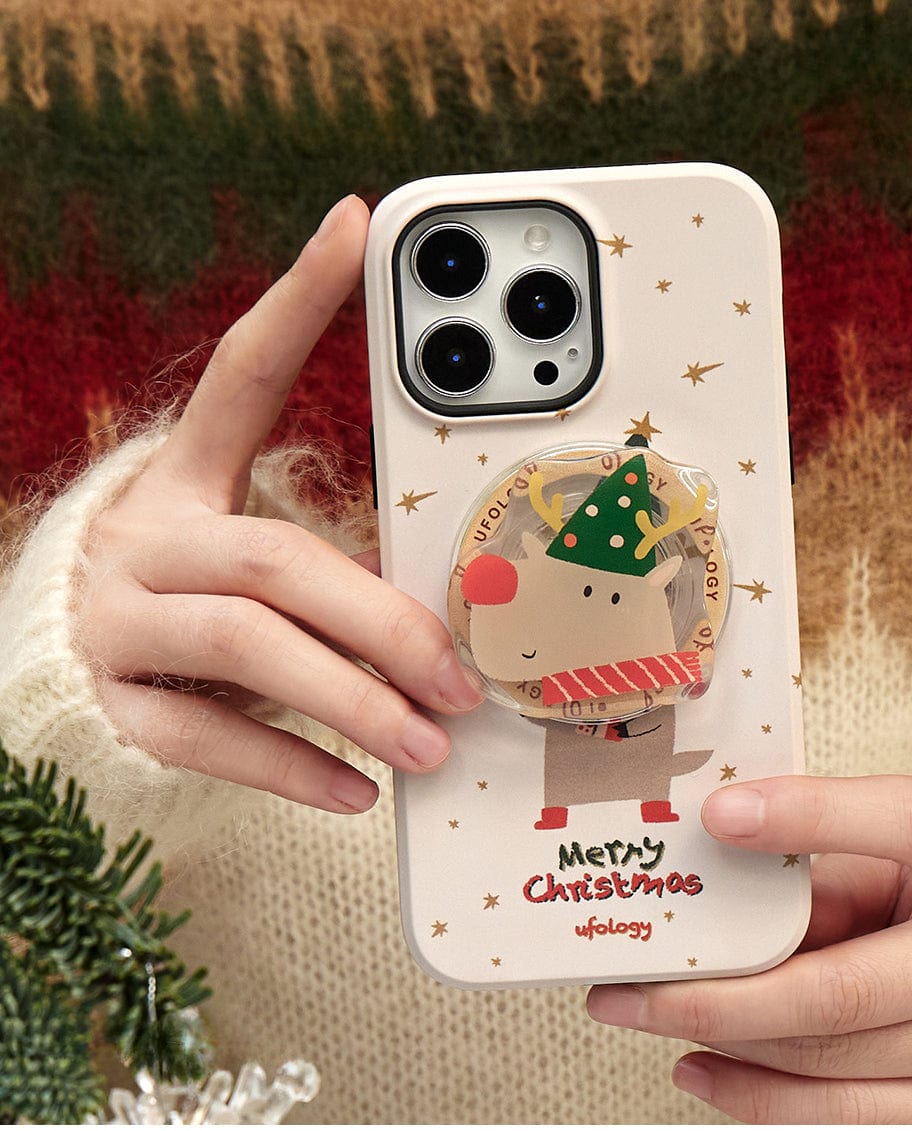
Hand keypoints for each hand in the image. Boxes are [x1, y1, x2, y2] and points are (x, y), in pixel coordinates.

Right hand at [75, 195, 481, 813]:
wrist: (64, 664)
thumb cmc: (193, 597)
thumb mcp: (253, 557)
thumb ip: (335, 566)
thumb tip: (453, 609)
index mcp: (187, 477)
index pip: (241, 375)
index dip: (298, 299)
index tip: (357, 227)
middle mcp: (146, 537)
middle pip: (276, 560)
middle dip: (382, 622)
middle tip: (462, 676)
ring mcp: (117, 621)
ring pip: (242, 648)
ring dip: (351, 702)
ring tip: (430, 741)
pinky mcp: (111, 702)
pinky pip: (202, 737)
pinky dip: (288, 765)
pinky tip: (355, 789)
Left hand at [586, 774, 911, 1122]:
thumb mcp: (902, 837)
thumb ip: (821, 856)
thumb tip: (709, 874)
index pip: (909, 823)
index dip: (811, 816)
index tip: (717, 815)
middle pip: (846, 988)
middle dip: (718, 993)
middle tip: (627, 982)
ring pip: (834, 1059)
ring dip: (722, 1040)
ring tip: (641, 1013)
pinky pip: (850, 1117)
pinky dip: (760, 1097)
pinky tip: (696, 1066)